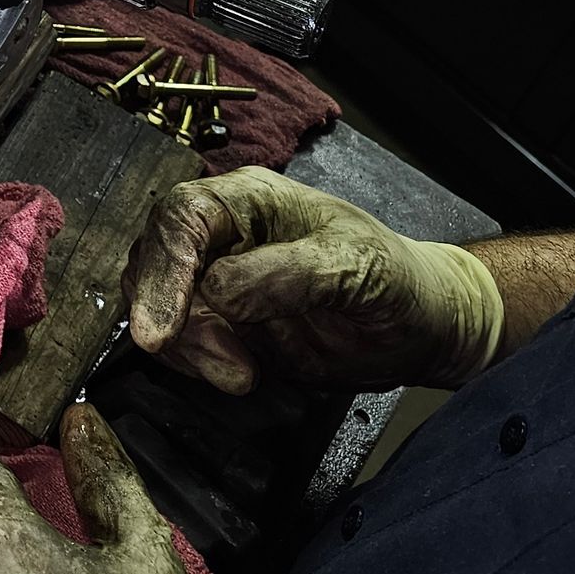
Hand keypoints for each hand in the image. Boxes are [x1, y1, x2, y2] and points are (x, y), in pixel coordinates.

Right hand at [122, 166, 503, 394]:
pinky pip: (179, 340)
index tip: (161, 327)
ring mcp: (215, 279)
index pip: (181, 216)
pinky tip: (239, 373)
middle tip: (222, 362)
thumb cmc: (396, 278)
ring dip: (188, 347)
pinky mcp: (221, 324)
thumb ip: (287, 274)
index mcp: (247, 199)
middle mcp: (221, 233)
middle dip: (172, 316)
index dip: (163, 267)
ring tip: (242, 374)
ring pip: (156, 303)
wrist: (421, 327)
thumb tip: (218, 294)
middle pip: (153, 259)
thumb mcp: (355, 264)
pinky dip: (194, 363)